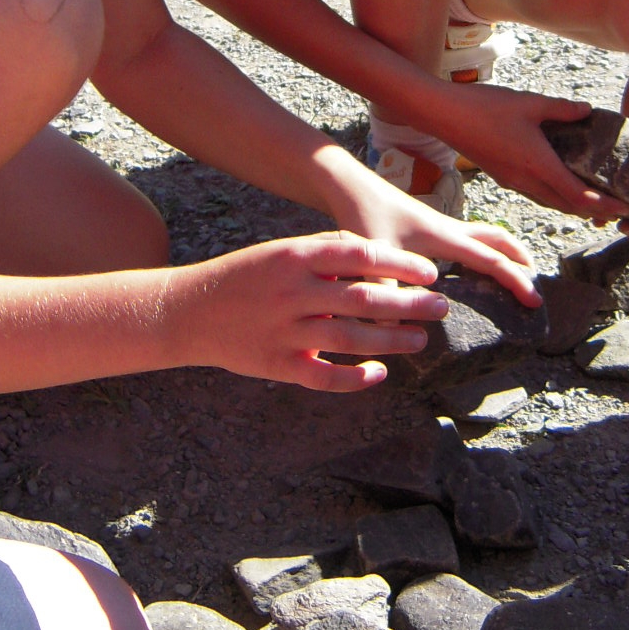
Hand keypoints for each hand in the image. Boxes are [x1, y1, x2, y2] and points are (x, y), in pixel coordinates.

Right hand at [164, 231, 449, 390]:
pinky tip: (379, 374)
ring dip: (392, 341)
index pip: (361, 255)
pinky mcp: (276, 364)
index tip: (430, 272)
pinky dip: (355, 378)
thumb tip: (373, 253)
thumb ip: (323, 251)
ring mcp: (284, 331)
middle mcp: (292, 292)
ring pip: (351, 338)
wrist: (187, 312)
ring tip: (420, 340)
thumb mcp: (279, 251)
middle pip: (364, 298)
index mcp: (294, 256)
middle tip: (441, 306)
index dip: (401, 263)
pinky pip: (324, 376)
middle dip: (409, 303)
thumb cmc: (243, 277)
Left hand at [323, 156, 538, 305]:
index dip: (516, 280)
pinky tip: (473, 266)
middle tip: (537, 283)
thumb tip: (396, 328)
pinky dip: (484, 248)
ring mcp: (441, 224)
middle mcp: (450, 228)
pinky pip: (470, 237)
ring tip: (517, 269)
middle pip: (498, 240)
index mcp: (445, 237)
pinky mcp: (430, 226)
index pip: (491, 260)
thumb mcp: (373, 259)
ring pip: (486, 235)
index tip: (535, 300)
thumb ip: (384, 293)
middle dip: (521, 259)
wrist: (350, 186)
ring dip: (506, 250)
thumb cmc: (363, 216)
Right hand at [439, 81, 628, 221]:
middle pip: (566, 206)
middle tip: (615, 208)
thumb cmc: (485, 107)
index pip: (578, 195)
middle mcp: (525, 180)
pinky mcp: (502, 177)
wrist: (443, 115)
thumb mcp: (530, 102)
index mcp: (537, 164)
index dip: (603, 203)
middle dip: (593, 210)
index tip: (624, 206)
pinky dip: (554, 196)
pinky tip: (560, 184)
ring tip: (594, 202)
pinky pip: (535, 194)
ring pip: (549, 203)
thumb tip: (588, 110)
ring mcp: (511, 182)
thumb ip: (562, 109)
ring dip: (572, 206)